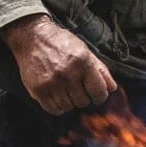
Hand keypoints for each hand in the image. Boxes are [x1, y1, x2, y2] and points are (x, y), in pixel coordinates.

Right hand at [0, 14, 116, 115]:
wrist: (33, 38)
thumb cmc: (61, 43)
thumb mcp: (85, 51)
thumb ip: (100, 70)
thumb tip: (112, 88)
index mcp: (83, 62)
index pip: (99, 91)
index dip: (100, 96)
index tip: (97, 96)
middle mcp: (68, 73)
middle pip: (83, 101)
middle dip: (84, 98)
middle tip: (79, 90)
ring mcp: (52, 82)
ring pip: (69, 106)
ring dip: (70, 102)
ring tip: (67, 92)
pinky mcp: (38, 89)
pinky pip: (52, 109)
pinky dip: (57, 107)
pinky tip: (57, 98)